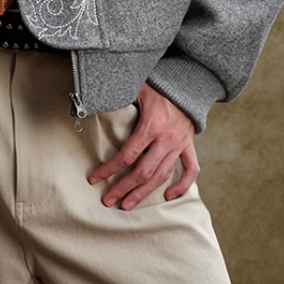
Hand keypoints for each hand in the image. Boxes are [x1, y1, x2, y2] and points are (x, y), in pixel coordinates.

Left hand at [87, 82, 199, 210]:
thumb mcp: (135, 85)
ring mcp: (180, 144)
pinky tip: (168, 196)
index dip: (109, 169)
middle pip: (143, 172)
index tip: (95, 179)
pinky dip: (182, 186)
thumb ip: (117, 94)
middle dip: (123, 188)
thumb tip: (92, 98)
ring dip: (144, 192)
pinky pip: (191, 170)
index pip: (127, 155)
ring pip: (163, 176)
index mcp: (152, 125)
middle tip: (108, 200)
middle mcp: (167, 139)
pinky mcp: (189, 144)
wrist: (188, 78)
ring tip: (127, 204)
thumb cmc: (158, 81)